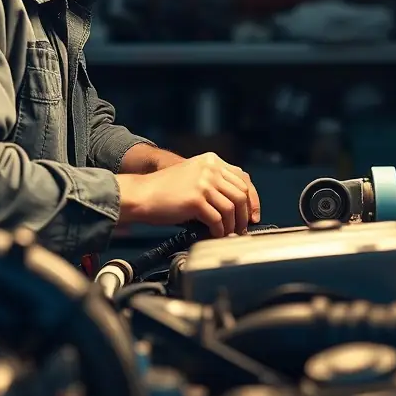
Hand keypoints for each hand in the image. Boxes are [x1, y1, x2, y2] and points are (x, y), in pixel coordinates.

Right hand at [117, 152, 260, 236]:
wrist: (141, 194)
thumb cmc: (163, 190)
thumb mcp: (193, 176)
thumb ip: (213, 182)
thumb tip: (237, 204)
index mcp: (211, 160)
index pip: (243, 178)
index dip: (252, 199)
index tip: (254, 214)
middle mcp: (210, 168)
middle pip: (241, 194)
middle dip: (245, 215)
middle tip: (242, 228)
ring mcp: (203, 183)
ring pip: (232, 208)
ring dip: (233, 225)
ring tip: (228, 234)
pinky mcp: (196, 199)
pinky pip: (217, 219)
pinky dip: (219, 230)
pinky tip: (215, 234)